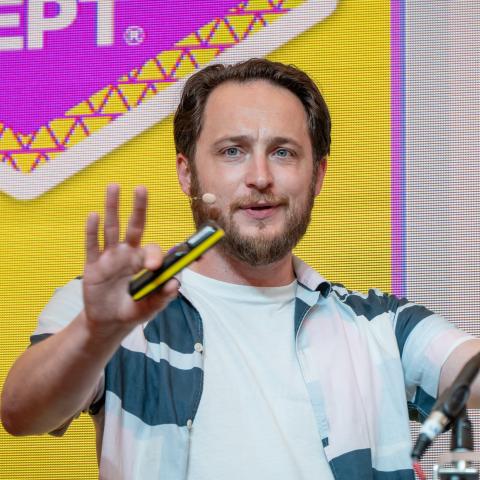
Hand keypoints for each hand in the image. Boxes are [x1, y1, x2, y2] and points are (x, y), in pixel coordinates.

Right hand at [82, 184, 178, 336]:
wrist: (108, 323)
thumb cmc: (133, 311)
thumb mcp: (149, 308)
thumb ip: (163, 296)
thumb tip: (176, 283)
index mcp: (144, 262)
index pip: (152, 250)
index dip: (155, 255)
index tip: (153, 267)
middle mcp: (128, 254)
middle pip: (134, 226)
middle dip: (138, 208)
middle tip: (141, 188)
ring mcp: (110, 257)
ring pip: (111, 228)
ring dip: (112, 208)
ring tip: (113, 186)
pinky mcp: (92, 265)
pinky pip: (92, 245)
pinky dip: (92, 231)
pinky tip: (93, 215)